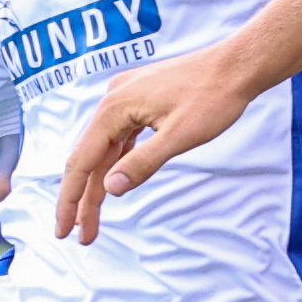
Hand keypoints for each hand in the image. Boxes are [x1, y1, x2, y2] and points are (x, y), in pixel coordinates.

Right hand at [53, 48, 261, 244]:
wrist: (237, 65)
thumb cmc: (214, 96)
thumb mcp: (179, 136)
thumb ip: (143, 163)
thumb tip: (111, 189)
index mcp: (114, 108)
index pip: (81, 162)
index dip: (71, 200)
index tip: (64, 230)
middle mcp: (113, 101)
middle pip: (89, 158)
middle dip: (85, 200)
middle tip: (83, 237)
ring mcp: (125, 98)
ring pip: (105, 150)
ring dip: (100, 184)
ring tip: (94, 220)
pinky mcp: (140, 100)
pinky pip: (120, 137)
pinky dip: (116, 162)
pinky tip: (116, 180)